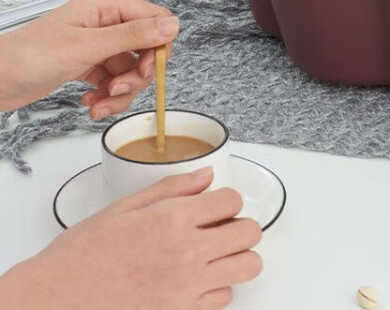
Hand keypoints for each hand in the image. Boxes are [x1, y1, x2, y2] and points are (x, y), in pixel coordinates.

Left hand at [0, 0, 178, 116]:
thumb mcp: (86, 47)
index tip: (146, 70)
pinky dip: (107, 96)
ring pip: (131, 69)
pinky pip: (114, 80)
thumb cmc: (28, 56)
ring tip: (99, 103)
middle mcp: (106, 22)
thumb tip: (173, 25)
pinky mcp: (89, 64)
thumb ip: (133, 36)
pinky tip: (91, 103)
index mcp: (107, 6)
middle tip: (119, 89)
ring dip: (121, 92)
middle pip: (146, 48)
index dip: (158, 47)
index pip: (155, 20)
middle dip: (137, 75)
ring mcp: (98, 44)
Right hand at [0, 168, 261, 309]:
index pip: (232, 200)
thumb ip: (173, 188)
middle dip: (239, 225)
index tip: (216, 205)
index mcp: (173, 219)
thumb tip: (206, 176)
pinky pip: (224, 298)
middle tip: (220, 228)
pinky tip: (196, 280)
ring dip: (237, 256)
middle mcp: (188, 252)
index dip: (226, 199)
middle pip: (250, 233)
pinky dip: (218, 287)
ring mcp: (188, 287)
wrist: (55, 300)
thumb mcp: (124, 207)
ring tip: (216, 254)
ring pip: (248, 267)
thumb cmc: (82, 255)